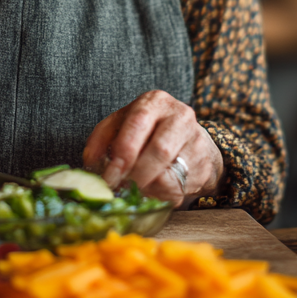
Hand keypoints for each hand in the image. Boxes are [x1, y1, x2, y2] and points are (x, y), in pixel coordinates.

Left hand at [82, 90, 222, 208]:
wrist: (188, 137)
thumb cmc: (148, 130)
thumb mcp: (122, 123)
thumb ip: (102, 138)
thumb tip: (91, 163)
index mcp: (155, 101)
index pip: (138, 124)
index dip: (122, 153)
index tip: (109, 176)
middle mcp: (180, 116)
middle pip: (159, 150)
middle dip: (136, 175)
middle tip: (121, 189)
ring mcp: (196, 141)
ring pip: (171, 173)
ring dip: (147, 188)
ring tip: (135, 191)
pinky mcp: (205, 165)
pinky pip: (180, 188)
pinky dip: (161, 196)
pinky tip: (152, 193)